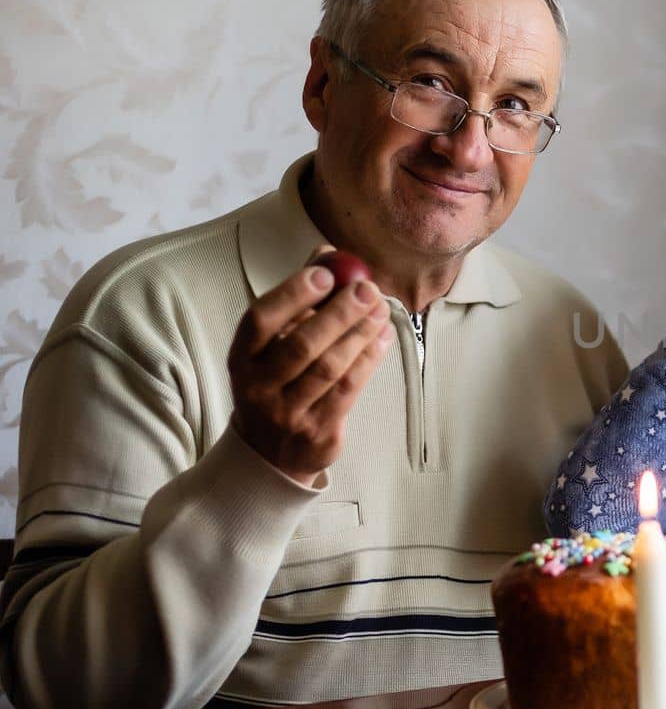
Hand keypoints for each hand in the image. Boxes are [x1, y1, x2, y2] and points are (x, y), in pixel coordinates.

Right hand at [228, 257, 393, 484]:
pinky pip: (349, 389)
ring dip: (360, 334)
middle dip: (339, 314)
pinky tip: (382, 337)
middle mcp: (258, 388)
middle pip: (301, 346)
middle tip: (367, 288)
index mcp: (241, 359)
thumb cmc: (276, 383)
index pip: (260, 321)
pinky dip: (370, 359)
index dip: (291, 295)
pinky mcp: (317, 432)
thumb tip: (327, 254)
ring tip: (381, 309)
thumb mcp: (272, 346)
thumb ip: (297, 301)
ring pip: (330, 368)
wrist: (268, 453)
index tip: (324, 273)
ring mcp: (287, 414)